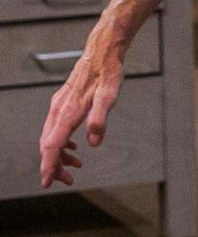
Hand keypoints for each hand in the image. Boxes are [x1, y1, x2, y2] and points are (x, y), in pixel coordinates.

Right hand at [38, 36, 124, 186]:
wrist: (101, 55)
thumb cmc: (106, 74)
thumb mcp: (109, 97)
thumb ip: (100, 119)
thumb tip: (93, 142)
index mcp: (67, 113)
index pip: (53, 146)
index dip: (49, 166)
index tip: (48, 182)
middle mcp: (58, 111)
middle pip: (49, 145)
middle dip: (54, 166)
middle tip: (68, 180)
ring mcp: (59, 107)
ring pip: (52, 138)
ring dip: (60, 156)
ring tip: (76, 166)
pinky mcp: (63, 104)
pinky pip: (57, 129)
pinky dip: (62, 143)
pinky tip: (74, 148)